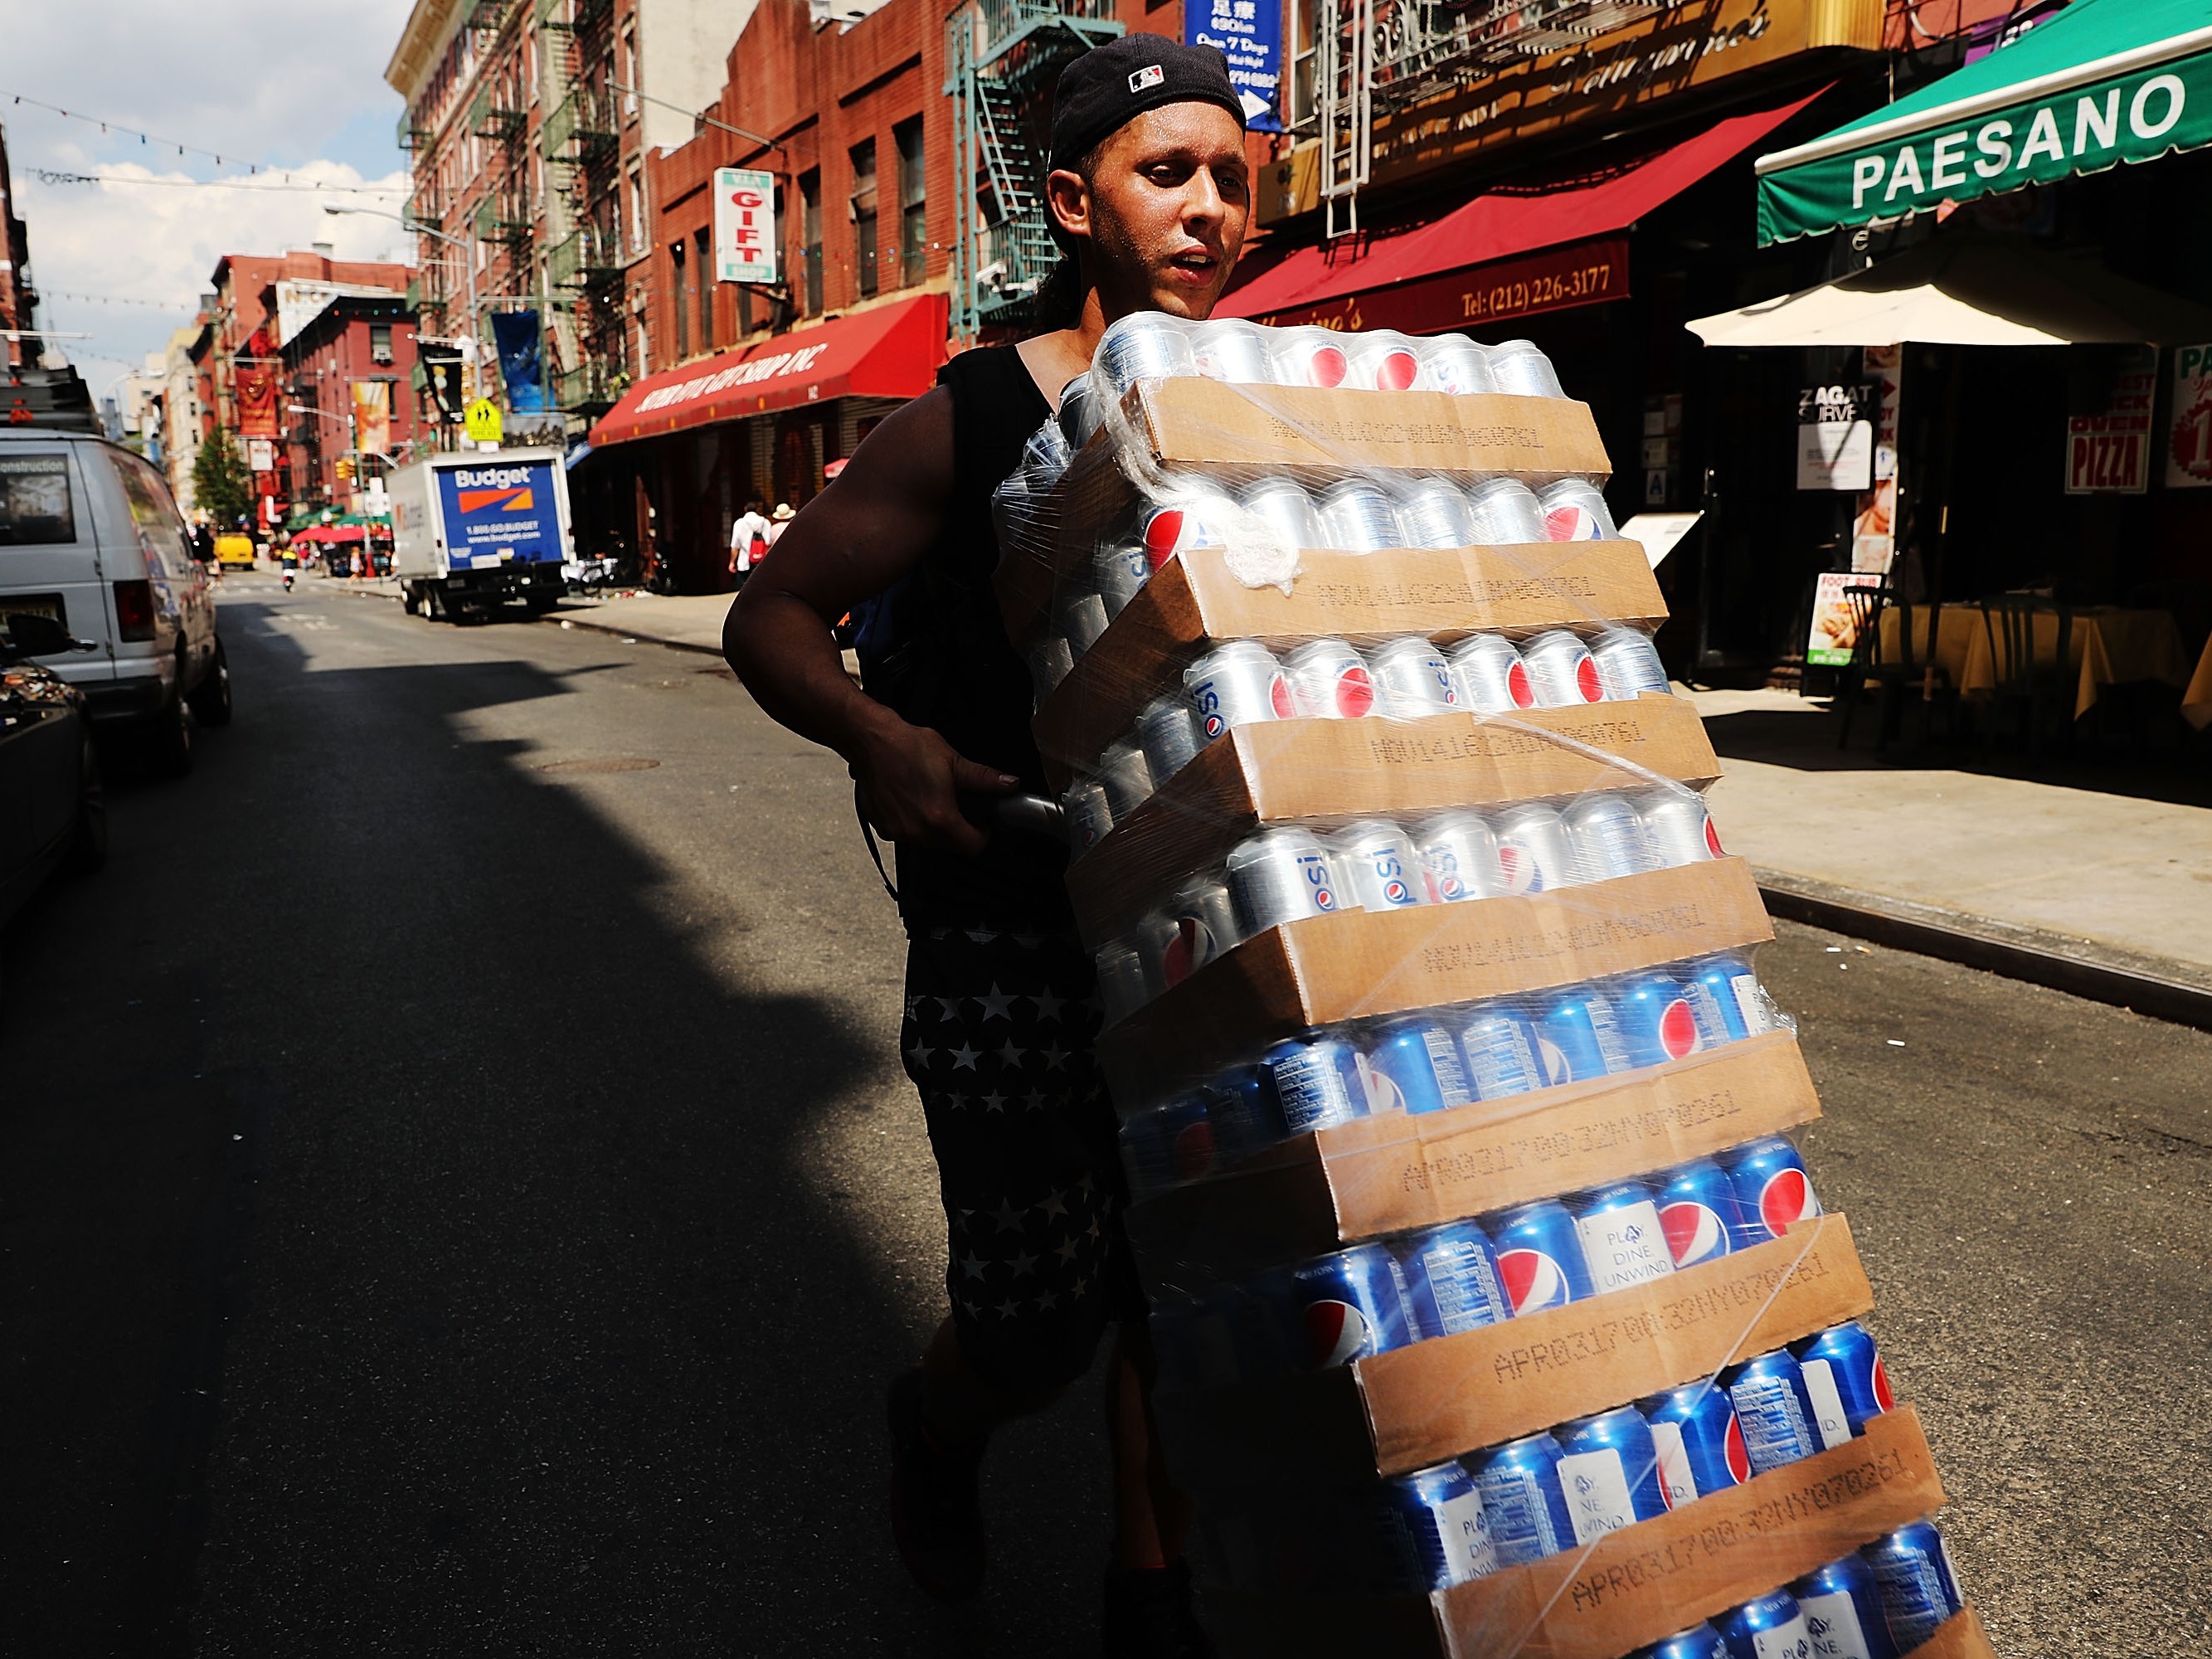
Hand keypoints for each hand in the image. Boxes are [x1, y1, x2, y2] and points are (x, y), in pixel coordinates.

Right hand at [851, 714, 1016, 856]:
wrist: (871, 741)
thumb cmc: (906, 748)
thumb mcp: (954, 761)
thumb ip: (985, 779)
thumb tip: (1009, 785)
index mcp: (940, 819)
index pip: (973, 847)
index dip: (982, 834)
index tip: (981, 821)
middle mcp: (917, 832)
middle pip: (950, 845)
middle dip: (958, 828)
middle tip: (955, 802)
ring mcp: (897, 831)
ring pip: (928, 841)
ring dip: (934, 825)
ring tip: (930, 796)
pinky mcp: (882, 827)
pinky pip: (906, 833)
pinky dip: (912, 821)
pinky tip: (911, 799)